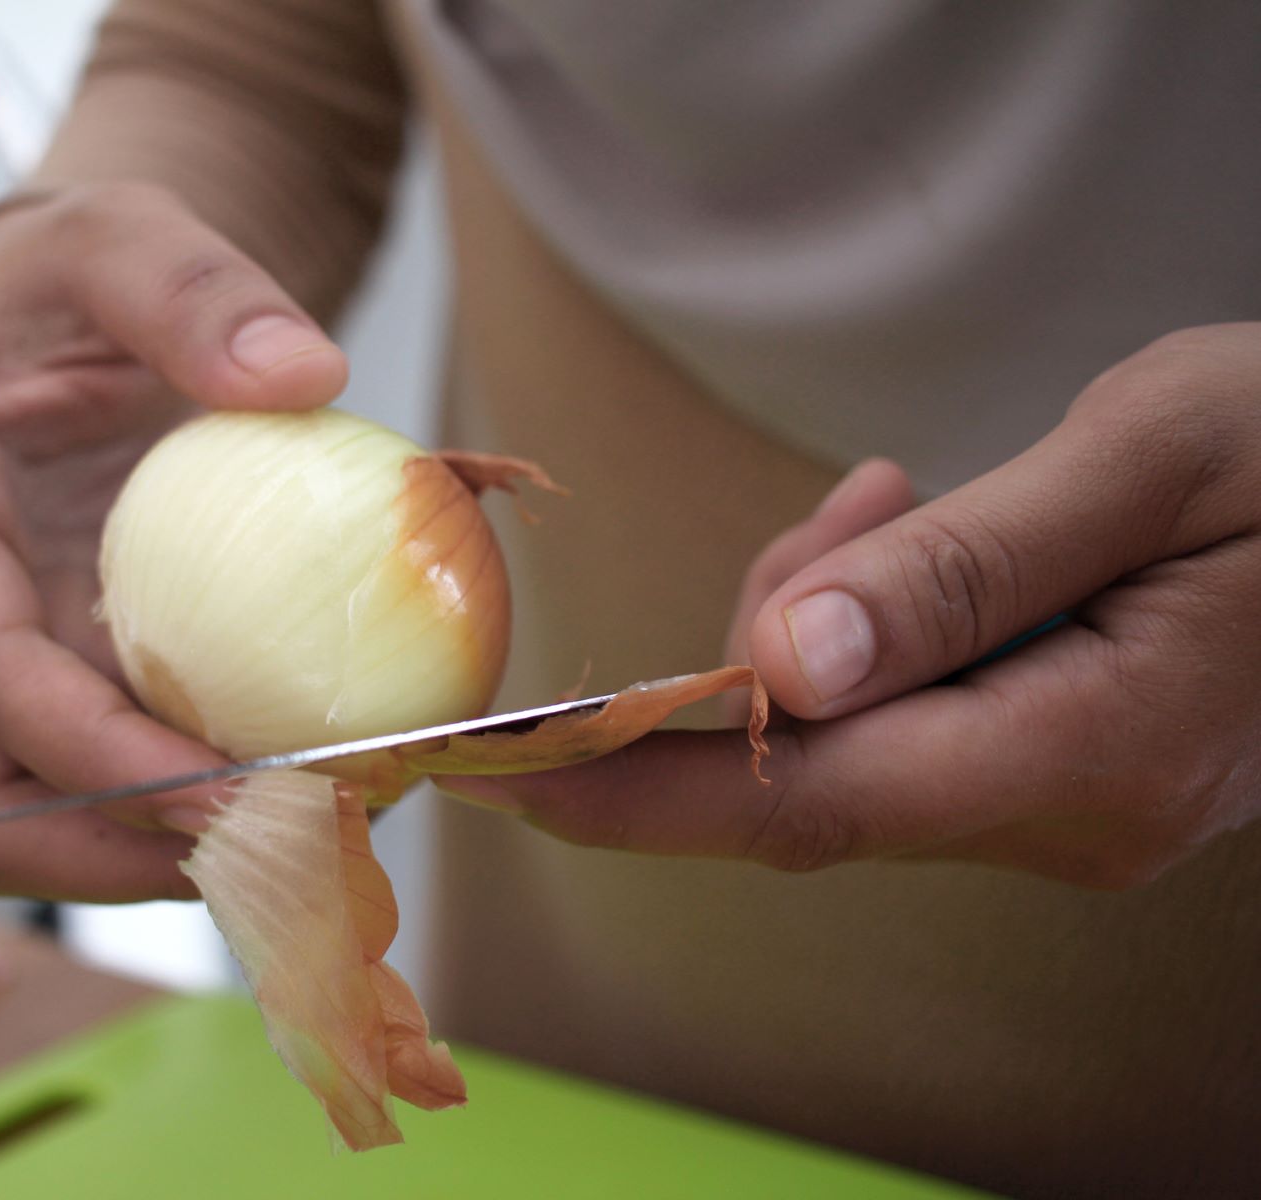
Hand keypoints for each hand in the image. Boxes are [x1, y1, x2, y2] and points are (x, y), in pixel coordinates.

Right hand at [0, 183, 345, 900]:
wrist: (74, 309)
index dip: (89, 756)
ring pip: (40, 815)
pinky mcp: (59, 676)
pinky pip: (114, 777)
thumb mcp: (123, 231)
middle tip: (275, 848)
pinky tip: (308, 785)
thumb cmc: (76, 271)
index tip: (223, 795)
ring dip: (162, 854)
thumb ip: (192, 286)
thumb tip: (303, 377)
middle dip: (110, 854)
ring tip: (311, 835)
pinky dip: (199, 804)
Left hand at [437, 325, 1260, 887]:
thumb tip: (779, 665)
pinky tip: (918, 536)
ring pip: (847, 736)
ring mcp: (1060, 804)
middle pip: (810, 768)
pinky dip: (870, 629)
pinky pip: (900, 719)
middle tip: (856, 507)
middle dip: (748, 655)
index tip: (488, 772)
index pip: (803, 802)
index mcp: (1090, 747)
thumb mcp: (1156, 463)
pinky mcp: (1054, 771)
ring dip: (820, 621)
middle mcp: (1063, 813)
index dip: (631, 792)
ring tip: (914, 500)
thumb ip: (964, 572)